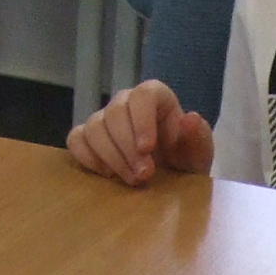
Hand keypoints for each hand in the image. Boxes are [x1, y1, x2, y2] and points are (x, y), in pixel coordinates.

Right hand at [68, 81, 216, 187]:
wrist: (169, 179)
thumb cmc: (184, 161)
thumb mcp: (199, 155)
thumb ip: (199, 138)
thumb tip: (190, 118)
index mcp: (156, 97)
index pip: (143, 94)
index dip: (142, 120)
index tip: (147, 148)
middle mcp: (126, 102)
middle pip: (115, 112)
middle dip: (128, 147)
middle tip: (144, 176)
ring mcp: (104, 119)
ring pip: (94, 127)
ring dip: (111, 157)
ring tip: (132, 180)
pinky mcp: (87, 138)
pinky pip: (76, 140)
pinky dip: (88, 158)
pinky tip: (108, 175)